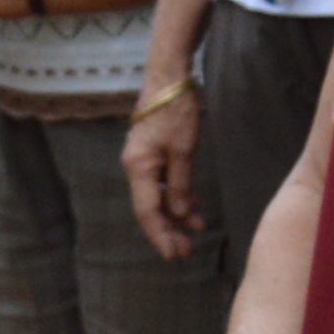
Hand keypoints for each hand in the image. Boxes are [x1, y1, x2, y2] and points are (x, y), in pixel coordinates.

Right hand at [125, 85, 204, 257]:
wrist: (168, 79)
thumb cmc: (176, 111)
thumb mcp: (183, 150)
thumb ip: (180, 184)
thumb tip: (177, 214)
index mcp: (138, 168)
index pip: (147, 212)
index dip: (160, 235)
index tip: (174, 254)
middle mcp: (135, 167)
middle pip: (150, 208)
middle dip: (169, 229)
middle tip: (188, 249)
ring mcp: (142, 160)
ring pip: (157, 196)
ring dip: (177, 212)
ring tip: (199, 225)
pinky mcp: (151, 153)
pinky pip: (161, 182)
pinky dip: (176, 194)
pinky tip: (193, 203)